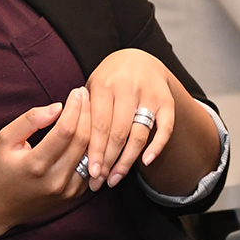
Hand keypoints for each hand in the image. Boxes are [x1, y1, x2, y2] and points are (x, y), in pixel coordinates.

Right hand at [0, 88, 91, 228]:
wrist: (0, 206)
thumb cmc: (0, 168)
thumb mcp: (4, 139)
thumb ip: (29, 121)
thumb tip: (58, 107)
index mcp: (36, 165)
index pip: (65, 131)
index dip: (74, 108)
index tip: (76, 91)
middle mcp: (55, 180)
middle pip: (82, 140)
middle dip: (87, 113)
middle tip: (86, 95)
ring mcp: (68, 190)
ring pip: (92, 153)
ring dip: (94, 128)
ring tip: (90, 109)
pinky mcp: (75, 195)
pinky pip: (91, 165)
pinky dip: (93, 146)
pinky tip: (89, 130)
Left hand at [82, 49, 184, 189]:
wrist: (138, 58)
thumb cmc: (109, 79)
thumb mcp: (92, 87)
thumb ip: (85, 112)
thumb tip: (72, 149)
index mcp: (103, 85)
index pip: (99, 125)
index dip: (95, 151)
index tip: (90, 173)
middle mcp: (127, 88)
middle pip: (118, 133)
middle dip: (108, 161)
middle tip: (100, 182)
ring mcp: (149, 94)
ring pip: (139, 135)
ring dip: (127, 161)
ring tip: (116, 178)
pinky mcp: (167, 101)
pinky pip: (165, 128)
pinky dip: (157, 147)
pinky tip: (145, 163)